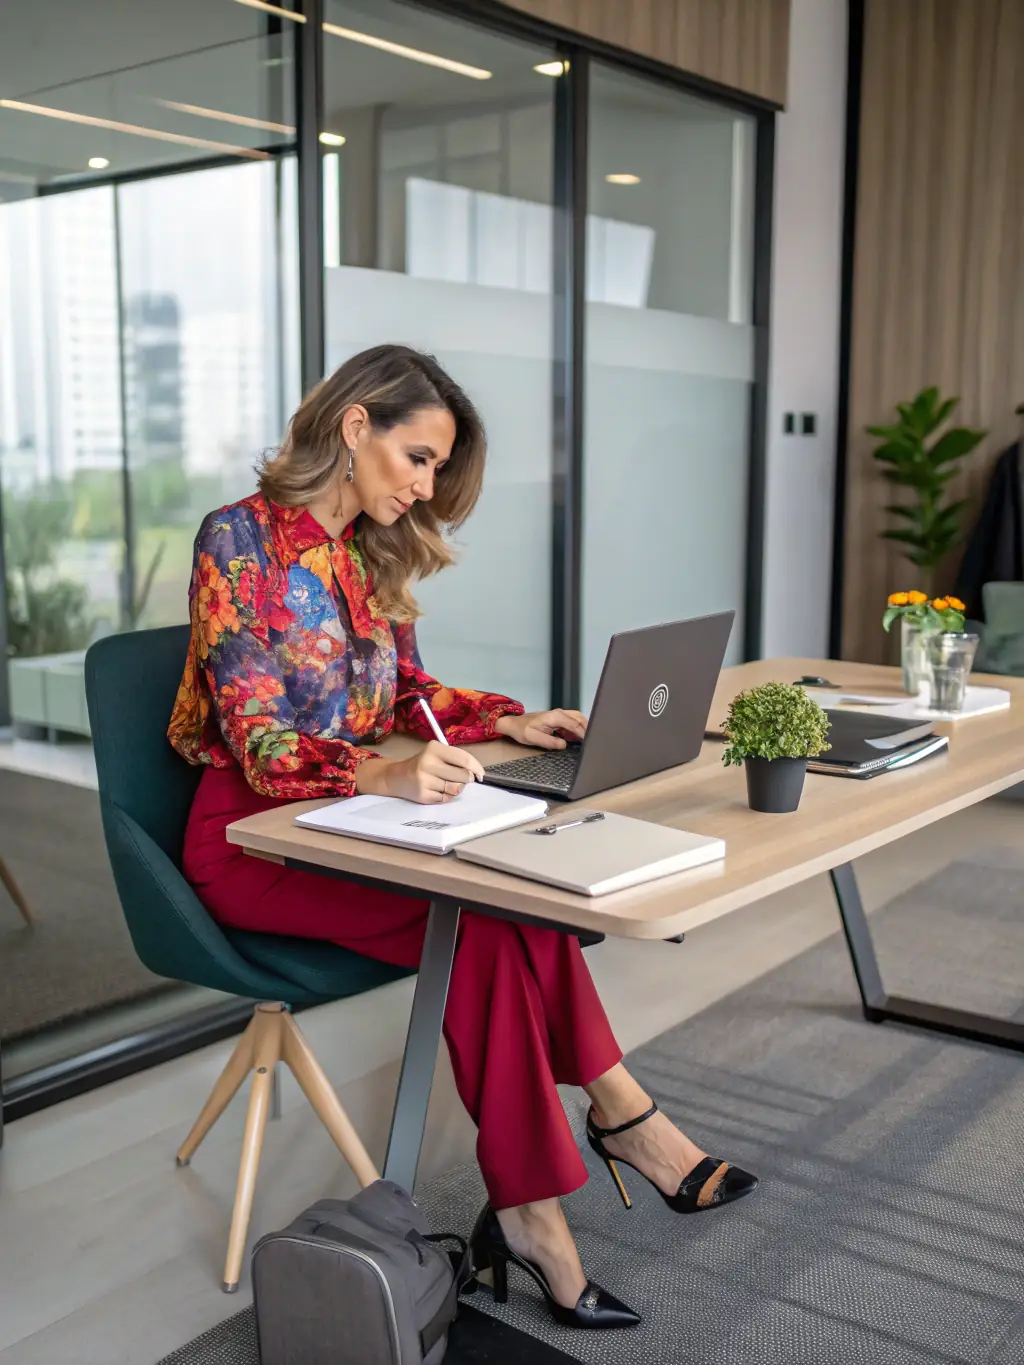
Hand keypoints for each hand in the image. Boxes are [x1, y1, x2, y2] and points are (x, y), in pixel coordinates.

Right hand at [354, 741, 484, 803]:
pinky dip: (446, 796)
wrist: (397, 777)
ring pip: (456, 789)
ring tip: (446, 783)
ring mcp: (424, 780)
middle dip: (466, 779)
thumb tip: (477, 774)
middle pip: (463, 776)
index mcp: (434, 749)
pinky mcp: (423, 795)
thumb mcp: (436, 754)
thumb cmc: (423, 764)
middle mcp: (428, 763)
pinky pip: (446, 798)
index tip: (481, 774)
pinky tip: (436, 790)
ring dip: (456, 788)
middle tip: (461, 778)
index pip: (464, 759)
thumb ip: (455, 760)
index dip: (477, 768)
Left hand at [494, 709, 587, 749]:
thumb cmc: (522, 730)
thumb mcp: (533, 738)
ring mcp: (559, 715)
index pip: (575, 725)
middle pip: (580, 719)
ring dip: (584, 728)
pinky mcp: (559, 719)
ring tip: (587, 741)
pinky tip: (578, 739)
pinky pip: (573, 722)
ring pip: (578, 719)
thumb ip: (549, 741)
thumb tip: (563, 744)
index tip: (590, 743)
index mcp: (555, 717)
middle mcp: (559, 713)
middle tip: (593, 742)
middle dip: (588, 729)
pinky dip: (578, 729)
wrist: (514, 724)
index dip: (584, 734)